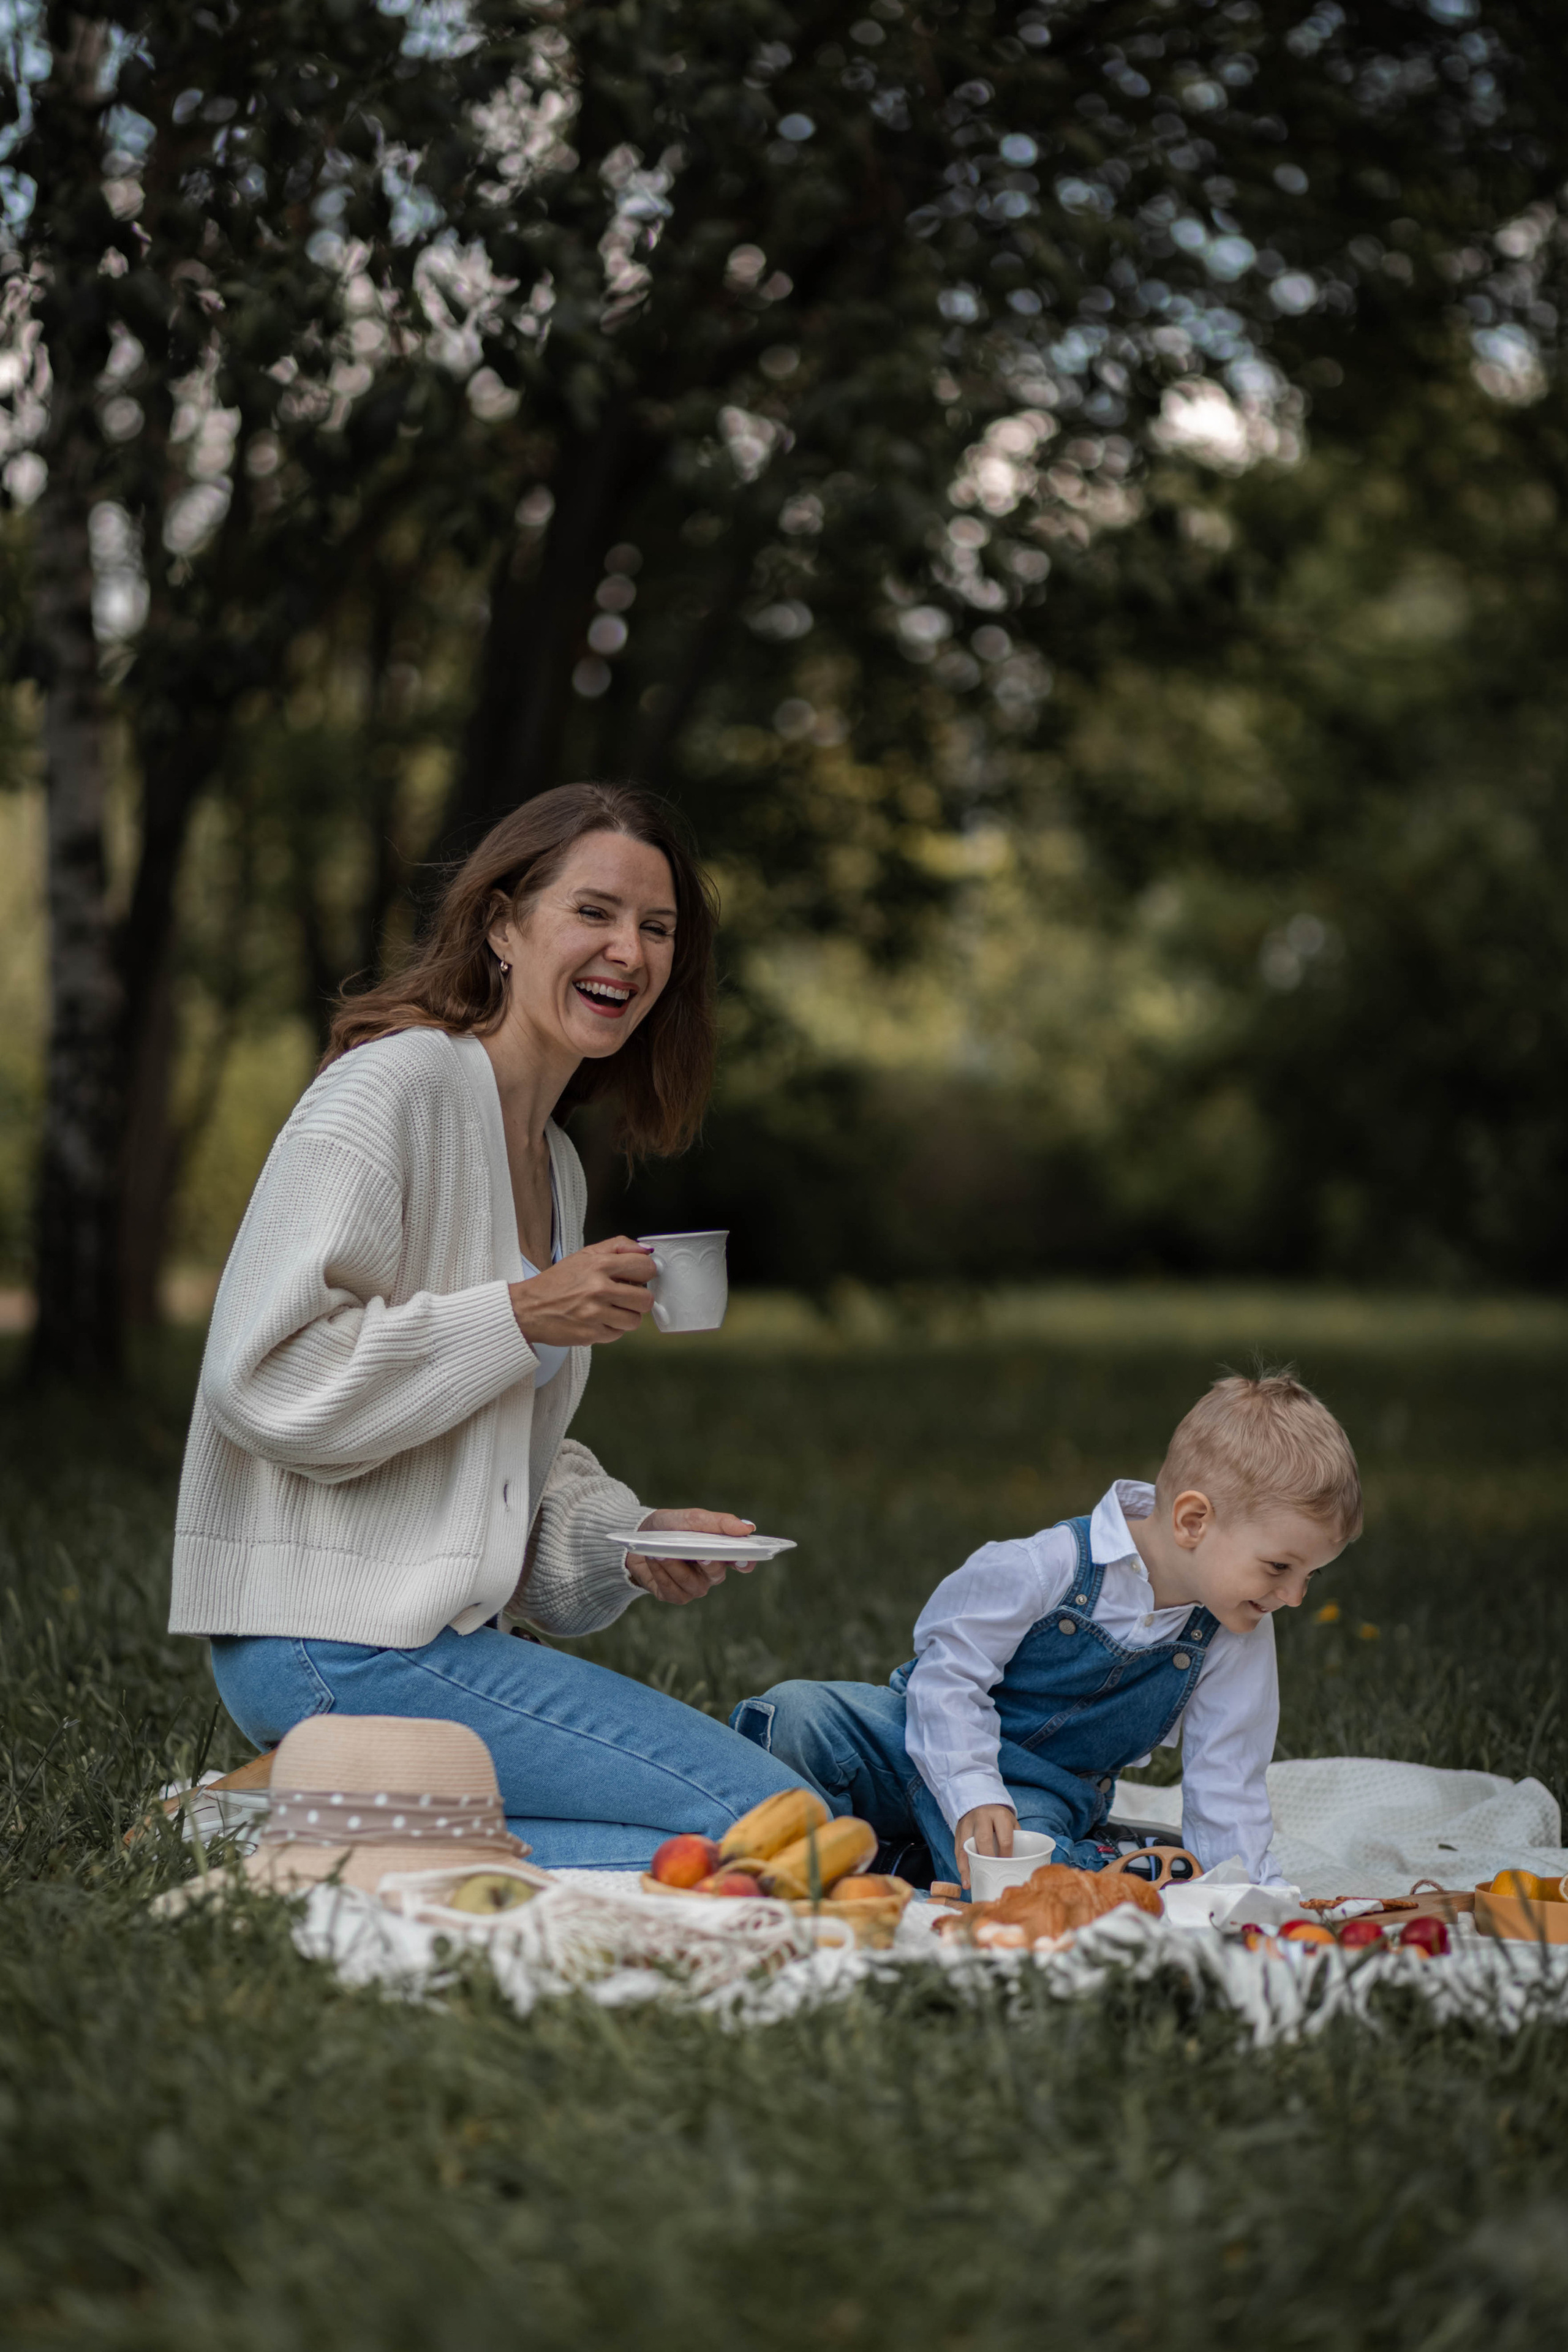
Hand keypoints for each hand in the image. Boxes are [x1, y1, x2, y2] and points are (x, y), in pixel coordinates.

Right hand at [509, 1237, 653, 1348]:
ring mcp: (595, 1313)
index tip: (638, 1278)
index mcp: (600, 1265)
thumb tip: (645, 1251)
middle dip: (639, 1299)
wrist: (528, 1308)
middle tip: (625, 1298)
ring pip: (635, 1320)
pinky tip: (598, 1321)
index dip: (645, 1273)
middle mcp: (599, 1289)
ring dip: (626, 1317)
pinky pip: (618, 1334)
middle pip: (646, 1299)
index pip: (645, 1267)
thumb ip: (617, 1246)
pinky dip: (611, 1329)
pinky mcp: (591, 1334)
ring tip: (610, 1310)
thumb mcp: (585, 1254)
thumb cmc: (557, 1282)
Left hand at [625, 1508, 756, 1606]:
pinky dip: (661, 1574)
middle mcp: (711, 1573)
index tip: (744, 1560)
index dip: (747, 1562)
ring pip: (692, 1584)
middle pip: (716, 1574)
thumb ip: (719, 1522)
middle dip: (706, 1563)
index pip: (743, 1562)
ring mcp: (693, 1587)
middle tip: (698, 1554)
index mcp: (721, 1552)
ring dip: (675, 1567)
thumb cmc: (670, 1526)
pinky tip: (653, 1560)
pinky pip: (673, 1591)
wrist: (638, 1536)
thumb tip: (747, 1528)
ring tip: (660, 1553)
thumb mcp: (692, 1518)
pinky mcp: (674, 1595)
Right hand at [953, 1804, 1016, 1890]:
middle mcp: (982, 1817)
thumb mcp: (1010, 1823)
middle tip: (991, 1874)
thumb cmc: (999, 1820)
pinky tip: (965, 1879)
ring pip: (966, 1846)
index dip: (1006, 1855)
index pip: (1004, 1838)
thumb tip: (1021, 1864)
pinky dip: (961, 1865)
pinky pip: (958, 1850)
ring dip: (967, 1867)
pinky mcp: (958, 1831)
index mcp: (999, 1815)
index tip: (1007, 1868)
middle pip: (984, 1839)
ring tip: (969, 1883)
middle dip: (987, 1859)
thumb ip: (1015, 1839)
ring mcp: (968, 1824)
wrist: (980, 1804)